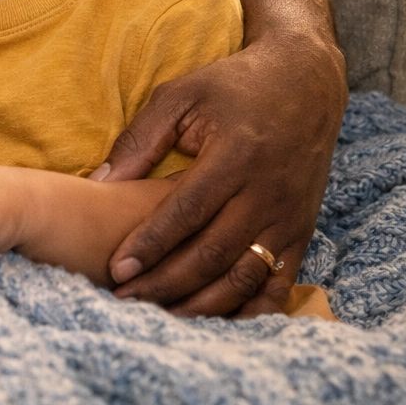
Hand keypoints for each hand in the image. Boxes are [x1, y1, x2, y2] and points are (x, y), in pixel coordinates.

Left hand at [100, 34, 344, 315]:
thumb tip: (99, 184)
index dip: (151, 244)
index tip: (117, 269)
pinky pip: (278, 282)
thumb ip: (139, 140)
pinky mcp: (303, 231)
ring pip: (245, 277)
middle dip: (166, 283)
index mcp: (235, 158)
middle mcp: (266, 194)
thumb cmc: (233, 86)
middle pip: (213, 254)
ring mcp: (289, 217)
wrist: (306, 82)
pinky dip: (250, 309)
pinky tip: (217, 322)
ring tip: (161, 316)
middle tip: (125, 300)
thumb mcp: (180, 96)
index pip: (187, 212)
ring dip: (202, 304)